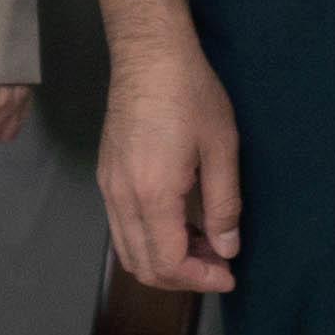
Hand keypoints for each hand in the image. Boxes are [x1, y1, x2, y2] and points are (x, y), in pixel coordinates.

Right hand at [97, 36, 245, 293]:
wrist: (149, 56)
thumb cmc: (191, 94)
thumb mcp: (222, 147)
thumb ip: (225, 204)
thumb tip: (227, 248)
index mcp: (152, 194)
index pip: (168, 262)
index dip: (199, 278)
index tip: (229, 275)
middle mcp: (121, 199)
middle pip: (143, 266)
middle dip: (183, 278)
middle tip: (219, 265)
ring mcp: (108, 189)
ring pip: (128, 251)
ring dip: (165, 262)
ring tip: (205, 248)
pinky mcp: (106, 178)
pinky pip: (122, 229)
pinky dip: (150, 242)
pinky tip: (182, 225)